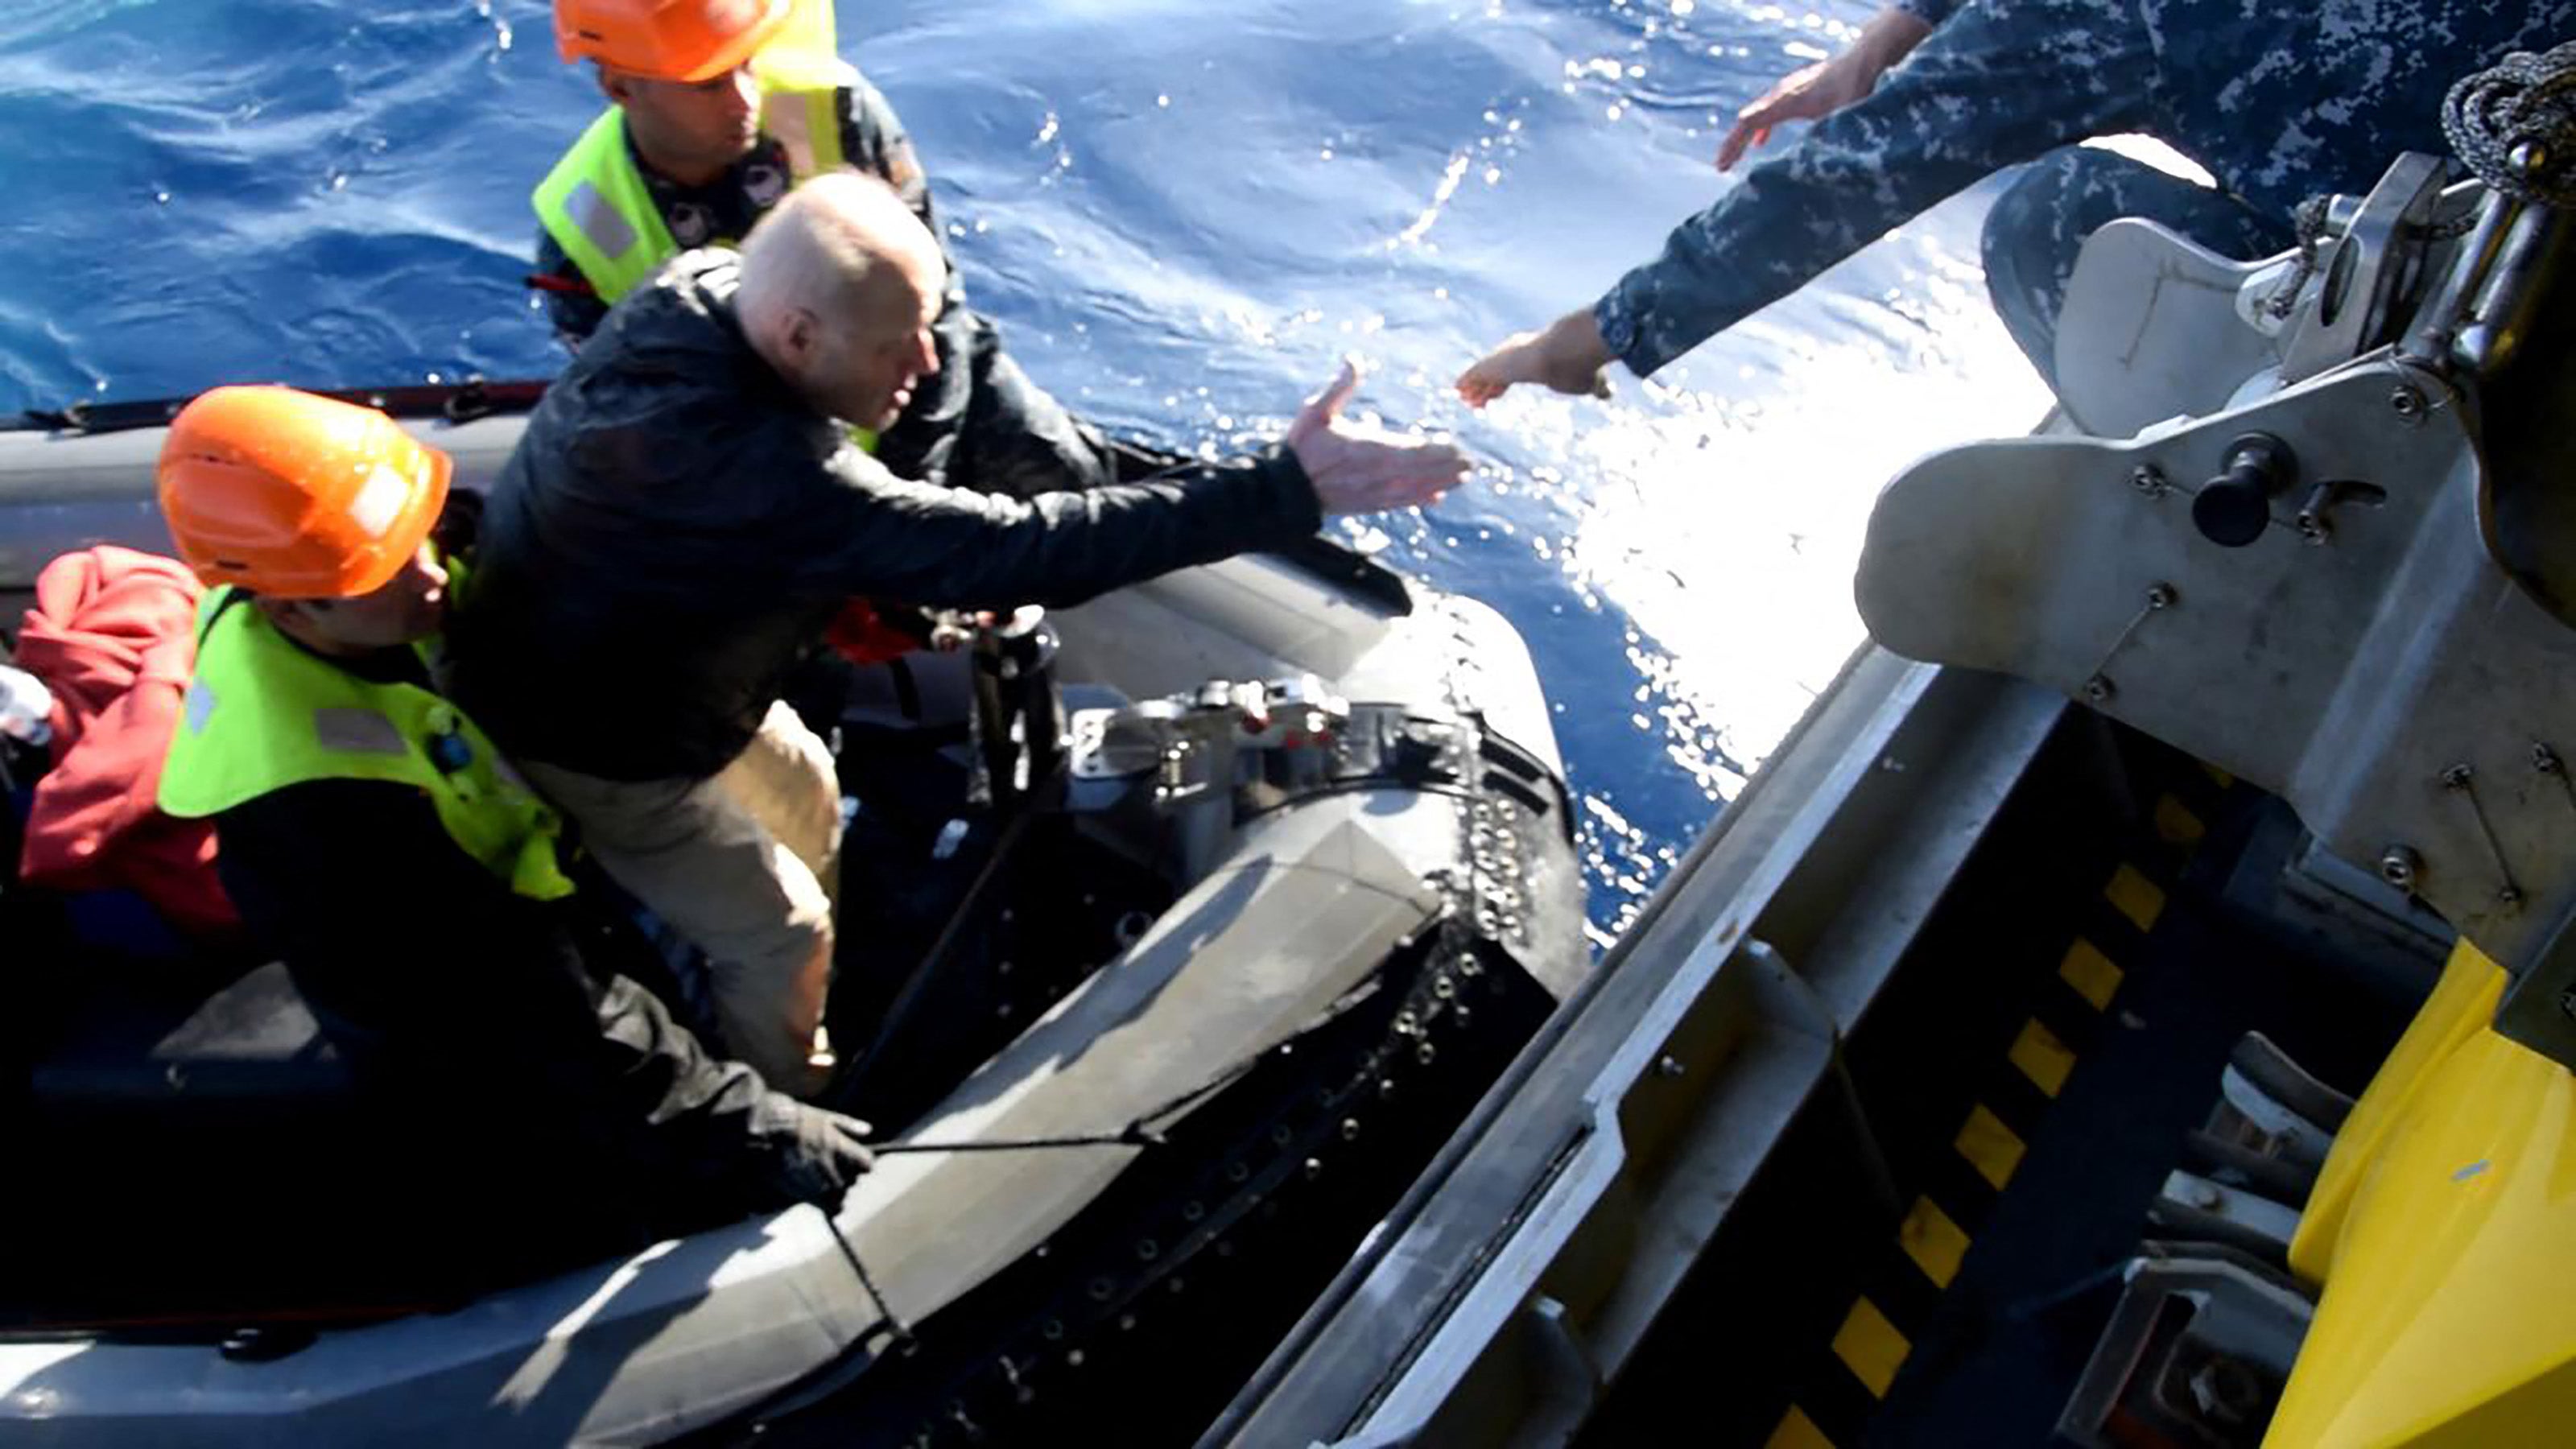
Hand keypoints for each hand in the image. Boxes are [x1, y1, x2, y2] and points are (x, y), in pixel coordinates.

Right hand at [774, 1102, 876, 1204]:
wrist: (763, 1135)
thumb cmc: (794, 1122)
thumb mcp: (825, 1117)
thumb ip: (848, 1126)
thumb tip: (867, 1130)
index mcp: (845, 1151)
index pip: (867, 1165)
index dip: (860, 1161)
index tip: (851, 1156)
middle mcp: (836, 1171)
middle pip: (852, 1181)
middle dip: (845, 1174)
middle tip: (828, 1163)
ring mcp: (821, 1187)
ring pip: (840, 1196)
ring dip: (835, 1189)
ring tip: (818, 1176)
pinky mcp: (807, 1197)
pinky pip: (829, 1208)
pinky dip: (827, 1203)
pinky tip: (816, 1192)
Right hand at [1285, 360, 1471, 514]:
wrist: (1286, 490)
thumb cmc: (1301, 448)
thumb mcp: (1316, 412)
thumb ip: (1338, 388)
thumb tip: (1352, 360)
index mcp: (1367, 449)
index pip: (1412, 451)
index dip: (1438, 452)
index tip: (1457, 448)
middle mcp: (1375, 474)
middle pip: (1420, 471)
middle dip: (1447, 468)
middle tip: (1471, 464)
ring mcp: (1373, 492)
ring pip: (1414, 488)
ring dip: (1440, 483)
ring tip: (1462, 479)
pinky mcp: (1367, 505)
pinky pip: (1400, 502)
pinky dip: (1419, 499)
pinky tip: (1435, 497)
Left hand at [1456, 309, 1611, 407]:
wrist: (1570, 349)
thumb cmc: (1581, 365)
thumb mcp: (1590, 382)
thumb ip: (1596, 387)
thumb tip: (1609, 394)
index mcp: (1538, 357)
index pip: (1516, 372)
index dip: (1505, 384)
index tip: (1497, 392)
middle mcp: (1519, 353)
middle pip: (1497, 372)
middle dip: (1486, 386)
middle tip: (1474, 398)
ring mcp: (1505, 357)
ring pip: (1483, 374)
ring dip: (1474, 387)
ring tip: (1463, 399)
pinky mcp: (1494, 363)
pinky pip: (1474, 374)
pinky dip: (1467, 382)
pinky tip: (1457, 389)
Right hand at [1715, 9, 1932, 170]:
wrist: (1867, 60)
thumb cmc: (1856, 88)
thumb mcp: (1840, 119)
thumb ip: (1822, 139)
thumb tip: (1808, 167)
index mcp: (1787, 100)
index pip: (1749, 122)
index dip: (1733, 145)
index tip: (1722, 166)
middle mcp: (1782, 93)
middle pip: (1748, 119)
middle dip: (1733, 144)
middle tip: (1721, 167)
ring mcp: (1788, 90)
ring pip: (1758, 114)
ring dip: (1745, 137)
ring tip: (1733, 158)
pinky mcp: (1798, 91)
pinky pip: (1770, 111)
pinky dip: (1760, 128)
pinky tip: (1761, 143)